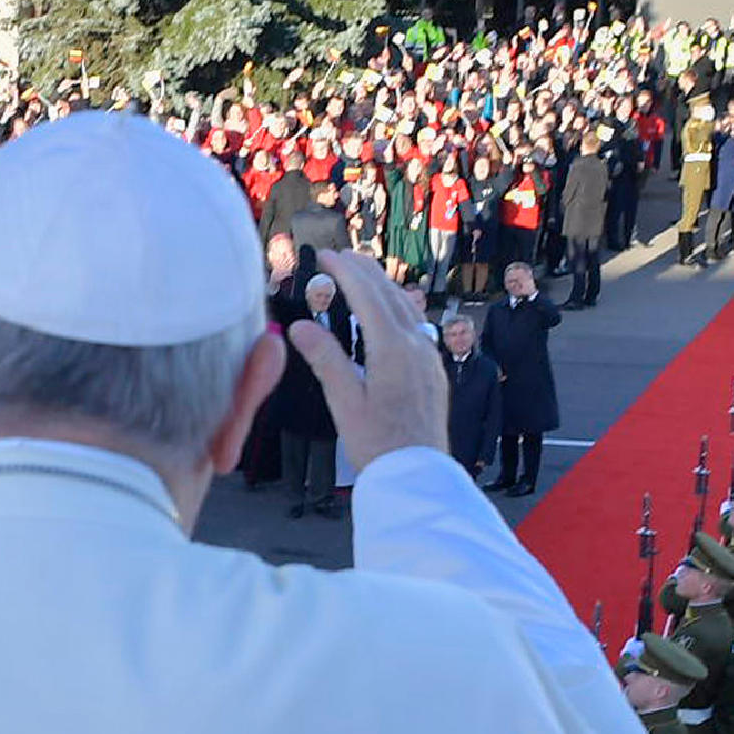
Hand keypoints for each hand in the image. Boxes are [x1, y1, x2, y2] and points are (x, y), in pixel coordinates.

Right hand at [280, 251, 446, 476]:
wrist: (418, 476)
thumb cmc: (379, 445)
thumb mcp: (344, 402)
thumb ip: (325, 359)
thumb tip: (299, 327)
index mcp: (393, 349)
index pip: (367, 297)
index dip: (345, 273)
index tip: (326, 256)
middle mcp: (416, 347)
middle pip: (389, 295)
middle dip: (365, 271)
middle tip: (342, 257)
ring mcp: (429, 358)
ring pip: (407, 309)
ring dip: (383, 287)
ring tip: (364, 275)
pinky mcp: (434, 372)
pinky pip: (418, 326)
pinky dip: (399, 308)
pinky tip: (392, 313)